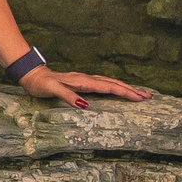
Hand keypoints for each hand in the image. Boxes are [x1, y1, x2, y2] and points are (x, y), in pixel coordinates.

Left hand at [19, 67, 154, 109]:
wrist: (32, 75)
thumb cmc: (41, 84)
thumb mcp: (52, 90)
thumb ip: (68, 97)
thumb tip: (85, 105)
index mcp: (82, 81)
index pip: (108, 87)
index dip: (125, 92)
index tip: (139, 98)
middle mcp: (87, 79)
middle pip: (114, 83)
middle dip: (131, 90)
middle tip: (148, 97)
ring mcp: (85, 79)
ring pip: (110, 82)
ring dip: (126, 88)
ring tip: (140, 94)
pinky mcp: (82, 82)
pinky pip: (104, 84)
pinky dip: (115, 87)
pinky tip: (120, 90)